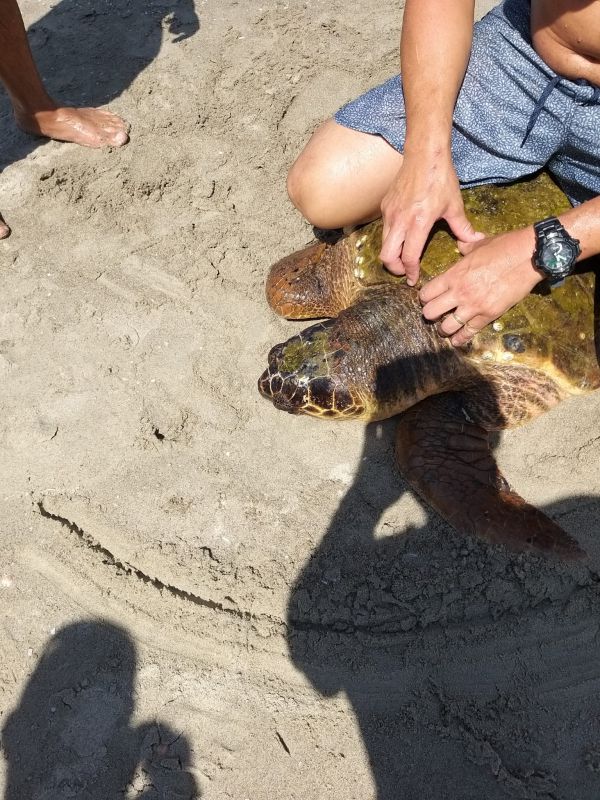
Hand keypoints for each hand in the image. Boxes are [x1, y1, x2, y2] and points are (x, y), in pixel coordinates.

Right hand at [379, 150, 482, 284]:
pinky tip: (402, 236)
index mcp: (418, 223)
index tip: (414, 279)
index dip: (410, 272)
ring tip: (402, 257)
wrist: (424, 155)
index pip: (408, 257)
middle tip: (404, 271)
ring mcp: (390, 213)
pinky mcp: (385, 206)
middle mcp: (400, 220)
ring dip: (391, 254)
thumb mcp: (454, 205)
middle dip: (394, 268)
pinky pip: (385, 229)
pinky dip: (391, 238)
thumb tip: (475, 241)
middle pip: (387, 256)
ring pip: (383, 244)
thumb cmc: (441, 179)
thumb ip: (463, 228)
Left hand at [419, 226, 542, 345]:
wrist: (529, 256)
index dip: (424, 297)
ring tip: (444, 328)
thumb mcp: (479, 245)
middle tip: (434, 313)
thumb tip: (460, 244)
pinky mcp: (489, 315)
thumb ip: (465, 248)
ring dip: (443, 328)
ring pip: (446, 326)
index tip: (427, 298)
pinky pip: (469, 332)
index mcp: (454, 274)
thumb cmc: (504, 246)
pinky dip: (461, 338)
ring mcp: (474, 306)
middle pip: (430, 312)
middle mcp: (459, 292)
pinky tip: (456, 341)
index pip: (427, 292)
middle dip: (429, 314)